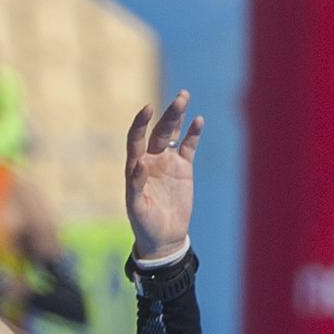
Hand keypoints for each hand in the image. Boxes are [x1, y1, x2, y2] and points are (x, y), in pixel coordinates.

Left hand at [124, 90, 202, 258]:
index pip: (136, 139)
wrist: (164, 236)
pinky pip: (189, 146)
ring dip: (177, 116)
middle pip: (157, 131)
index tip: (148, 108)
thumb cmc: (145, 224)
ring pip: (172, 133)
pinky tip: (198, 120)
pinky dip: (193, 134)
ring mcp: (167, 162)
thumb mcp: (137, 208)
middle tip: (180, 98)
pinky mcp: (184, 168)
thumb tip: (138, 164)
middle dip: (168, 114)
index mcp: (134, 167)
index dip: (140, 123)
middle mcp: (150, 160)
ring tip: (184, 97)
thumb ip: (135, 186)